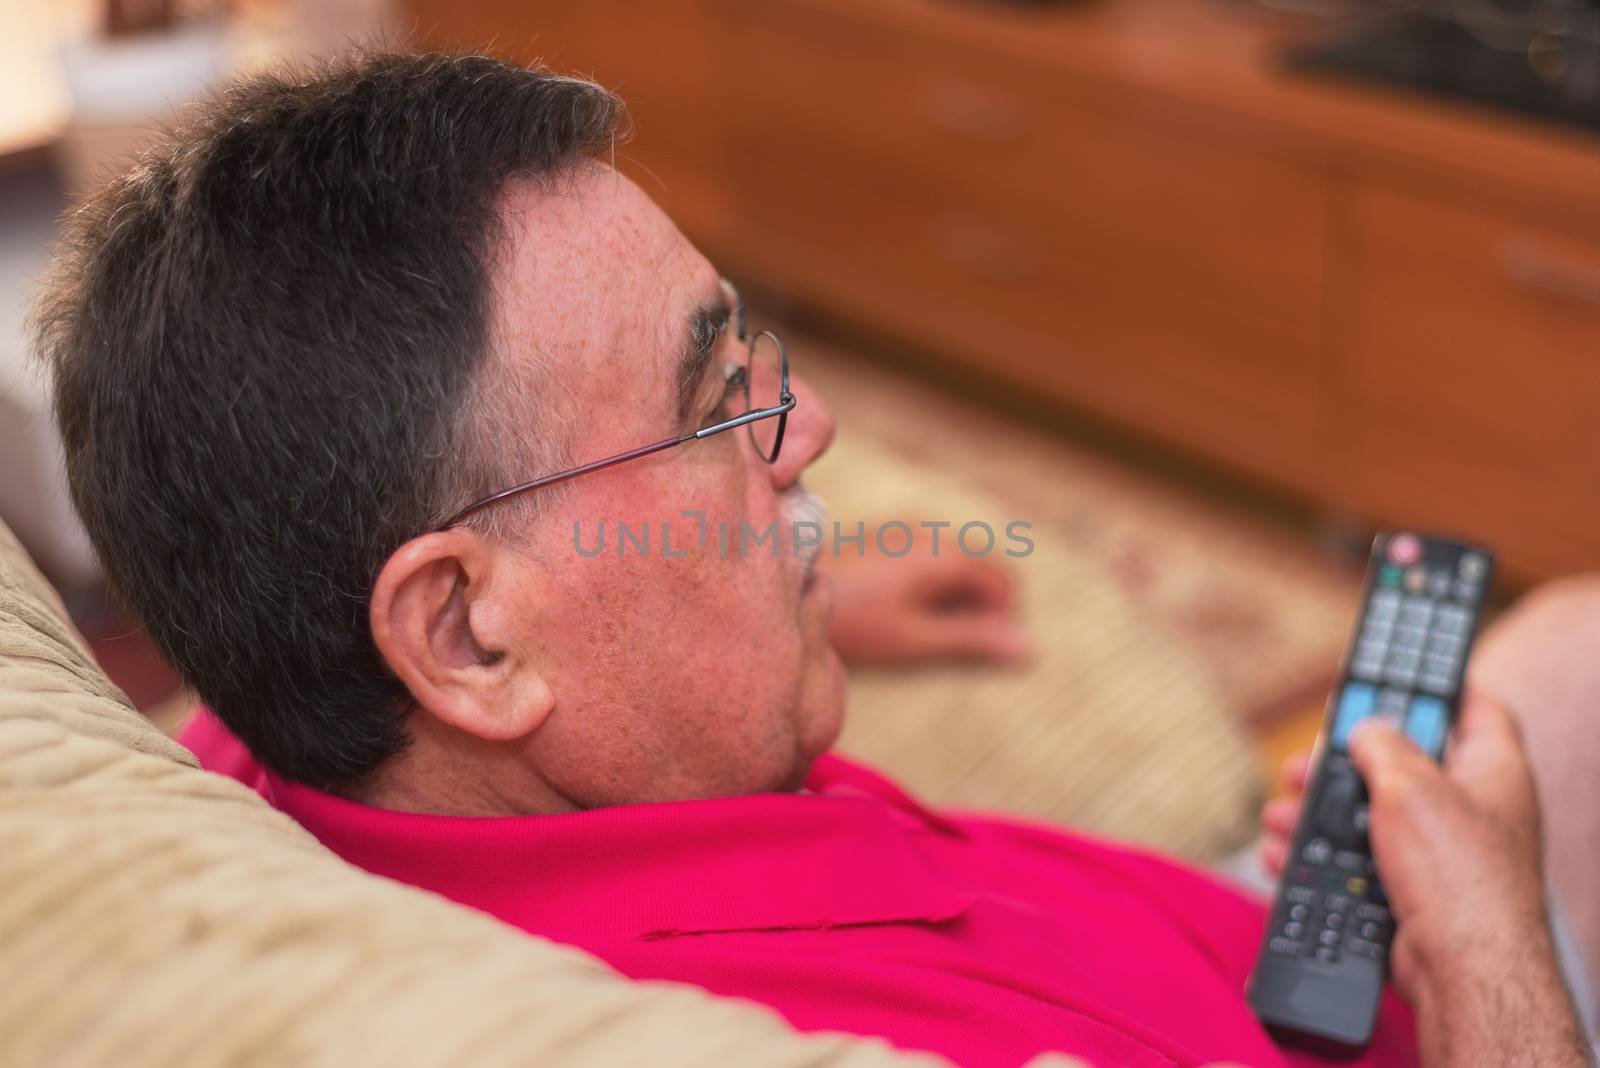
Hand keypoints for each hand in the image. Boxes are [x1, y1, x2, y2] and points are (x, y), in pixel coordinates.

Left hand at [824, 544, 1029, 666]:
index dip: (1004, 619)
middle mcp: (933, 534)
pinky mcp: (887, 541)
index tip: (983, 653)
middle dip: (978, 611)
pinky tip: (898, 617)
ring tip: (921, 637)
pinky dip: (929, 591)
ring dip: (953, 603)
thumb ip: (974, 639)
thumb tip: (1029, 649)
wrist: (790, 592)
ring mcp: (908, 534)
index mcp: (948, 554)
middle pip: (981, 572)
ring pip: (954, 568)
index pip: (1004, 582)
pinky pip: (927, 563)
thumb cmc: (855, 620)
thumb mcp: (919, 638)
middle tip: (948, 649)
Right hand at [1261, 693, 1591, 1066]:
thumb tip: (1367, 725)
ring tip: (1284, 814)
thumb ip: (1381, 742)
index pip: (1472, 706)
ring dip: (1318, 815)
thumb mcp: (1409, 784)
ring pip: (1369, 818)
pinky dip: (1319, 860)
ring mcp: (1442, 855)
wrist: (1462, 973)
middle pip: (1401, 765)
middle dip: (1344, 763)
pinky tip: (1286, 856)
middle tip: (1309, 759)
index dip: (1430, 686)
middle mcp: (1472, 810)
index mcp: (1491, 769)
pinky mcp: (1412, 894)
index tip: (1387, 676)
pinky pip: (1357, 865)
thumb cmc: (1458, 877)